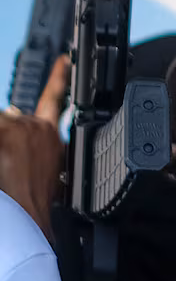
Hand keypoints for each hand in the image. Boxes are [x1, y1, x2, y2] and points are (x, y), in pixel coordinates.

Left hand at [0, 56, 69, 242]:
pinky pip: (1, 125)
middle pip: (8, 118)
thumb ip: (35, 148)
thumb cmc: (36, 203)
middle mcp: (38, 129)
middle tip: (8, 163)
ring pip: (1, 123)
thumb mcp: (46, 172)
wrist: (31, 222)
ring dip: (0, 145)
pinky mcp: (5, 133)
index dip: (59, 76)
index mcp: (53, 139)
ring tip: (5, 167)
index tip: (64, 59)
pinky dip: (0, 145)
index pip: (55, 97)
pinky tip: (4, 160)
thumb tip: (13, 115)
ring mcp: (19, 129)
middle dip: (3, 138)